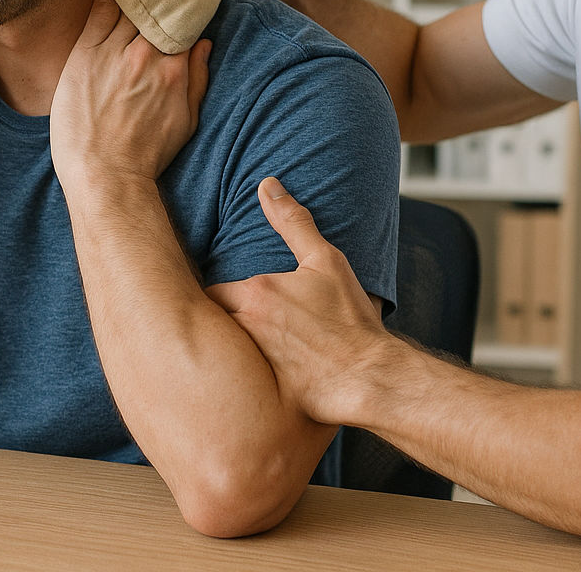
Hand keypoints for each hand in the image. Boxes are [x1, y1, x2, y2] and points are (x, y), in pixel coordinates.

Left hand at [50, 0, 212, 191]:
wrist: (105, 175)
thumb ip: (198, 79)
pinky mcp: (84, 56)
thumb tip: (205, 44)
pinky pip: (96, 12)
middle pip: (156, 6)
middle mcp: (146, 54)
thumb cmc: (147, 154)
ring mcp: (113, 52)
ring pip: (127, 2)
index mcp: (174, 68)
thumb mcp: (187, 120)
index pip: (182, 19)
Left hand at [205, 177, 392, 426]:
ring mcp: (253, 365)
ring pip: (223, 353)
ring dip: (227, 348)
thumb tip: (267, 185)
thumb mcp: (326, 261)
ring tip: (233, 349)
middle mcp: (246, 330)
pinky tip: (250, 383)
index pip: (209, 290)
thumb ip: (293, 222)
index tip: (223, 293)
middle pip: (210, 323)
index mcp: (256, 295)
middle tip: (225, 319)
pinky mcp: (263, 395)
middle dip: (216, 321)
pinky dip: (243, 379)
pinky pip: (241, 386)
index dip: (215, 292)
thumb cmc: (349, 320)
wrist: (371, 377)